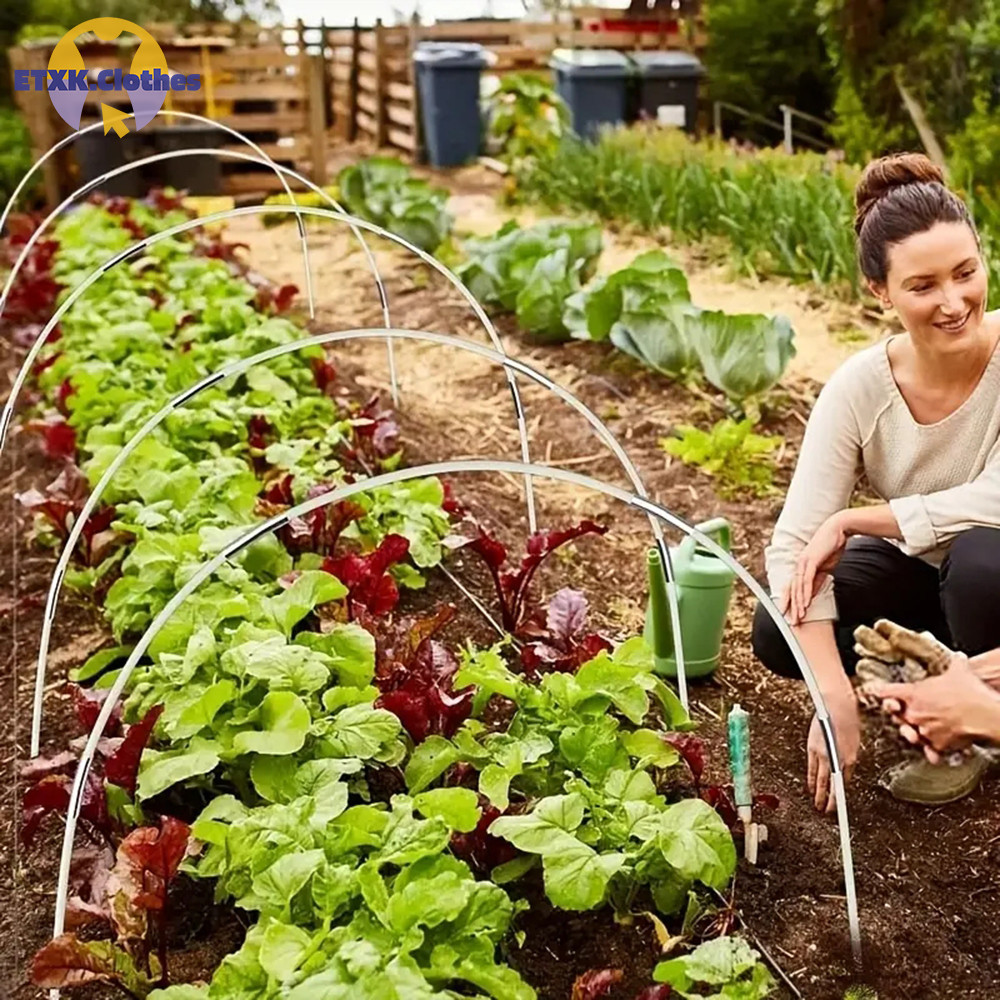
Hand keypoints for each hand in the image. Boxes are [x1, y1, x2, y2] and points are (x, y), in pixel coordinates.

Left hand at [781, 513, 849, 623]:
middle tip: (792, 623)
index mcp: (802, 567)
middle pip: (792, 590)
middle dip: (791, 608)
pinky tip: (805, 603)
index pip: (793, 588)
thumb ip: (818, 580)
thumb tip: (813, 593)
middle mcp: (799, 565)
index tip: (789, 615)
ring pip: (798, 588)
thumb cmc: (832, 546)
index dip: (790, 602)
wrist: (838, 529)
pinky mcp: (810, 561)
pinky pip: (806, 580)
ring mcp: (803, 562)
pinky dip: (806, 593)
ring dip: (798, 604)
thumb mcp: (825, 568)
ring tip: (799, 617)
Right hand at [807, 695, 859, 812]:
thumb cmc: (848, 723)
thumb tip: (843, 774)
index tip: (838, 808)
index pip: (843, 784)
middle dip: (828, 800)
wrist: (837, 706)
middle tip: (826, 811)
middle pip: (831, 785)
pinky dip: (811, 779)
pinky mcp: (813, 748)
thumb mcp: (854, 745)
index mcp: (850, 758)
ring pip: (820, 778)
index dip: (840, 798)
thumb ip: (848, 761)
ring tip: (817, 803)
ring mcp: (823, 754)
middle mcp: (836, 758)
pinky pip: (812, 768)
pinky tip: (811, 786)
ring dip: (818, 792)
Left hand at [866, 653, 999, 761]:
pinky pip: (929, 749)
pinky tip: (933, 751)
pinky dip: (931, 750)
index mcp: (913, 694)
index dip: (882, 692)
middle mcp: (914, 713)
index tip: (877, 692)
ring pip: (910, 733)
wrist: (986, 715)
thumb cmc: (970, 693)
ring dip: (914, 731)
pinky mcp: (937, 745)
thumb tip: (958, 658)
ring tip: (918, 730)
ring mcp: (924, 730)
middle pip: (896, 715)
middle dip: (899, 713)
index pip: (886, 692)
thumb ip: (954, 663)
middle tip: (903, 711)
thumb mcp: (959, 671)